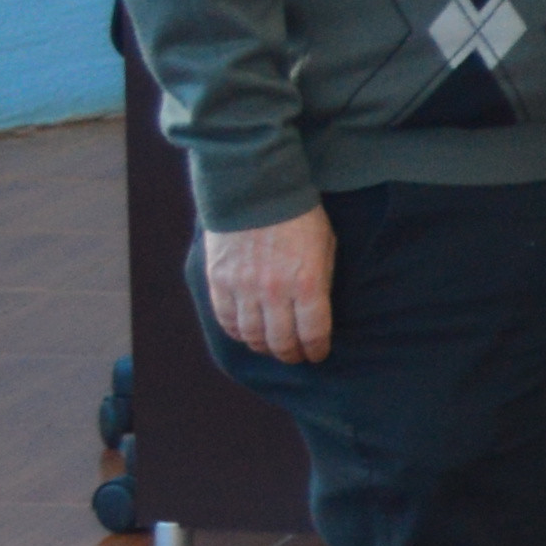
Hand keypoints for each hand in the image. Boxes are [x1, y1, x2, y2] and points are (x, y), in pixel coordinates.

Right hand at [202, 210, 337, 365]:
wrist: (257, 190)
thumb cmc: (300, 217)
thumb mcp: (325, 248)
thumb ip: (320, 283)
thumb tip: (315, 313)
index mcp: (308, 282)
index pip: (313, 333)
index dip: (316, 350)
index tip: (317, 354)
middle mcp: (274, 291)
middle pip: (281, 341)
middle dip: (291, 354)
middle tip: (295, 356)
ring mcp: (243, 287)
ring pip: (252, 336)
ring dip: (264, 346)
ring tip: (271, 347)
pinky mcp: (219, 281)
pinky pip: (226, 320)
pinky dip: (238, 332)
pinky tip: (247, 332)